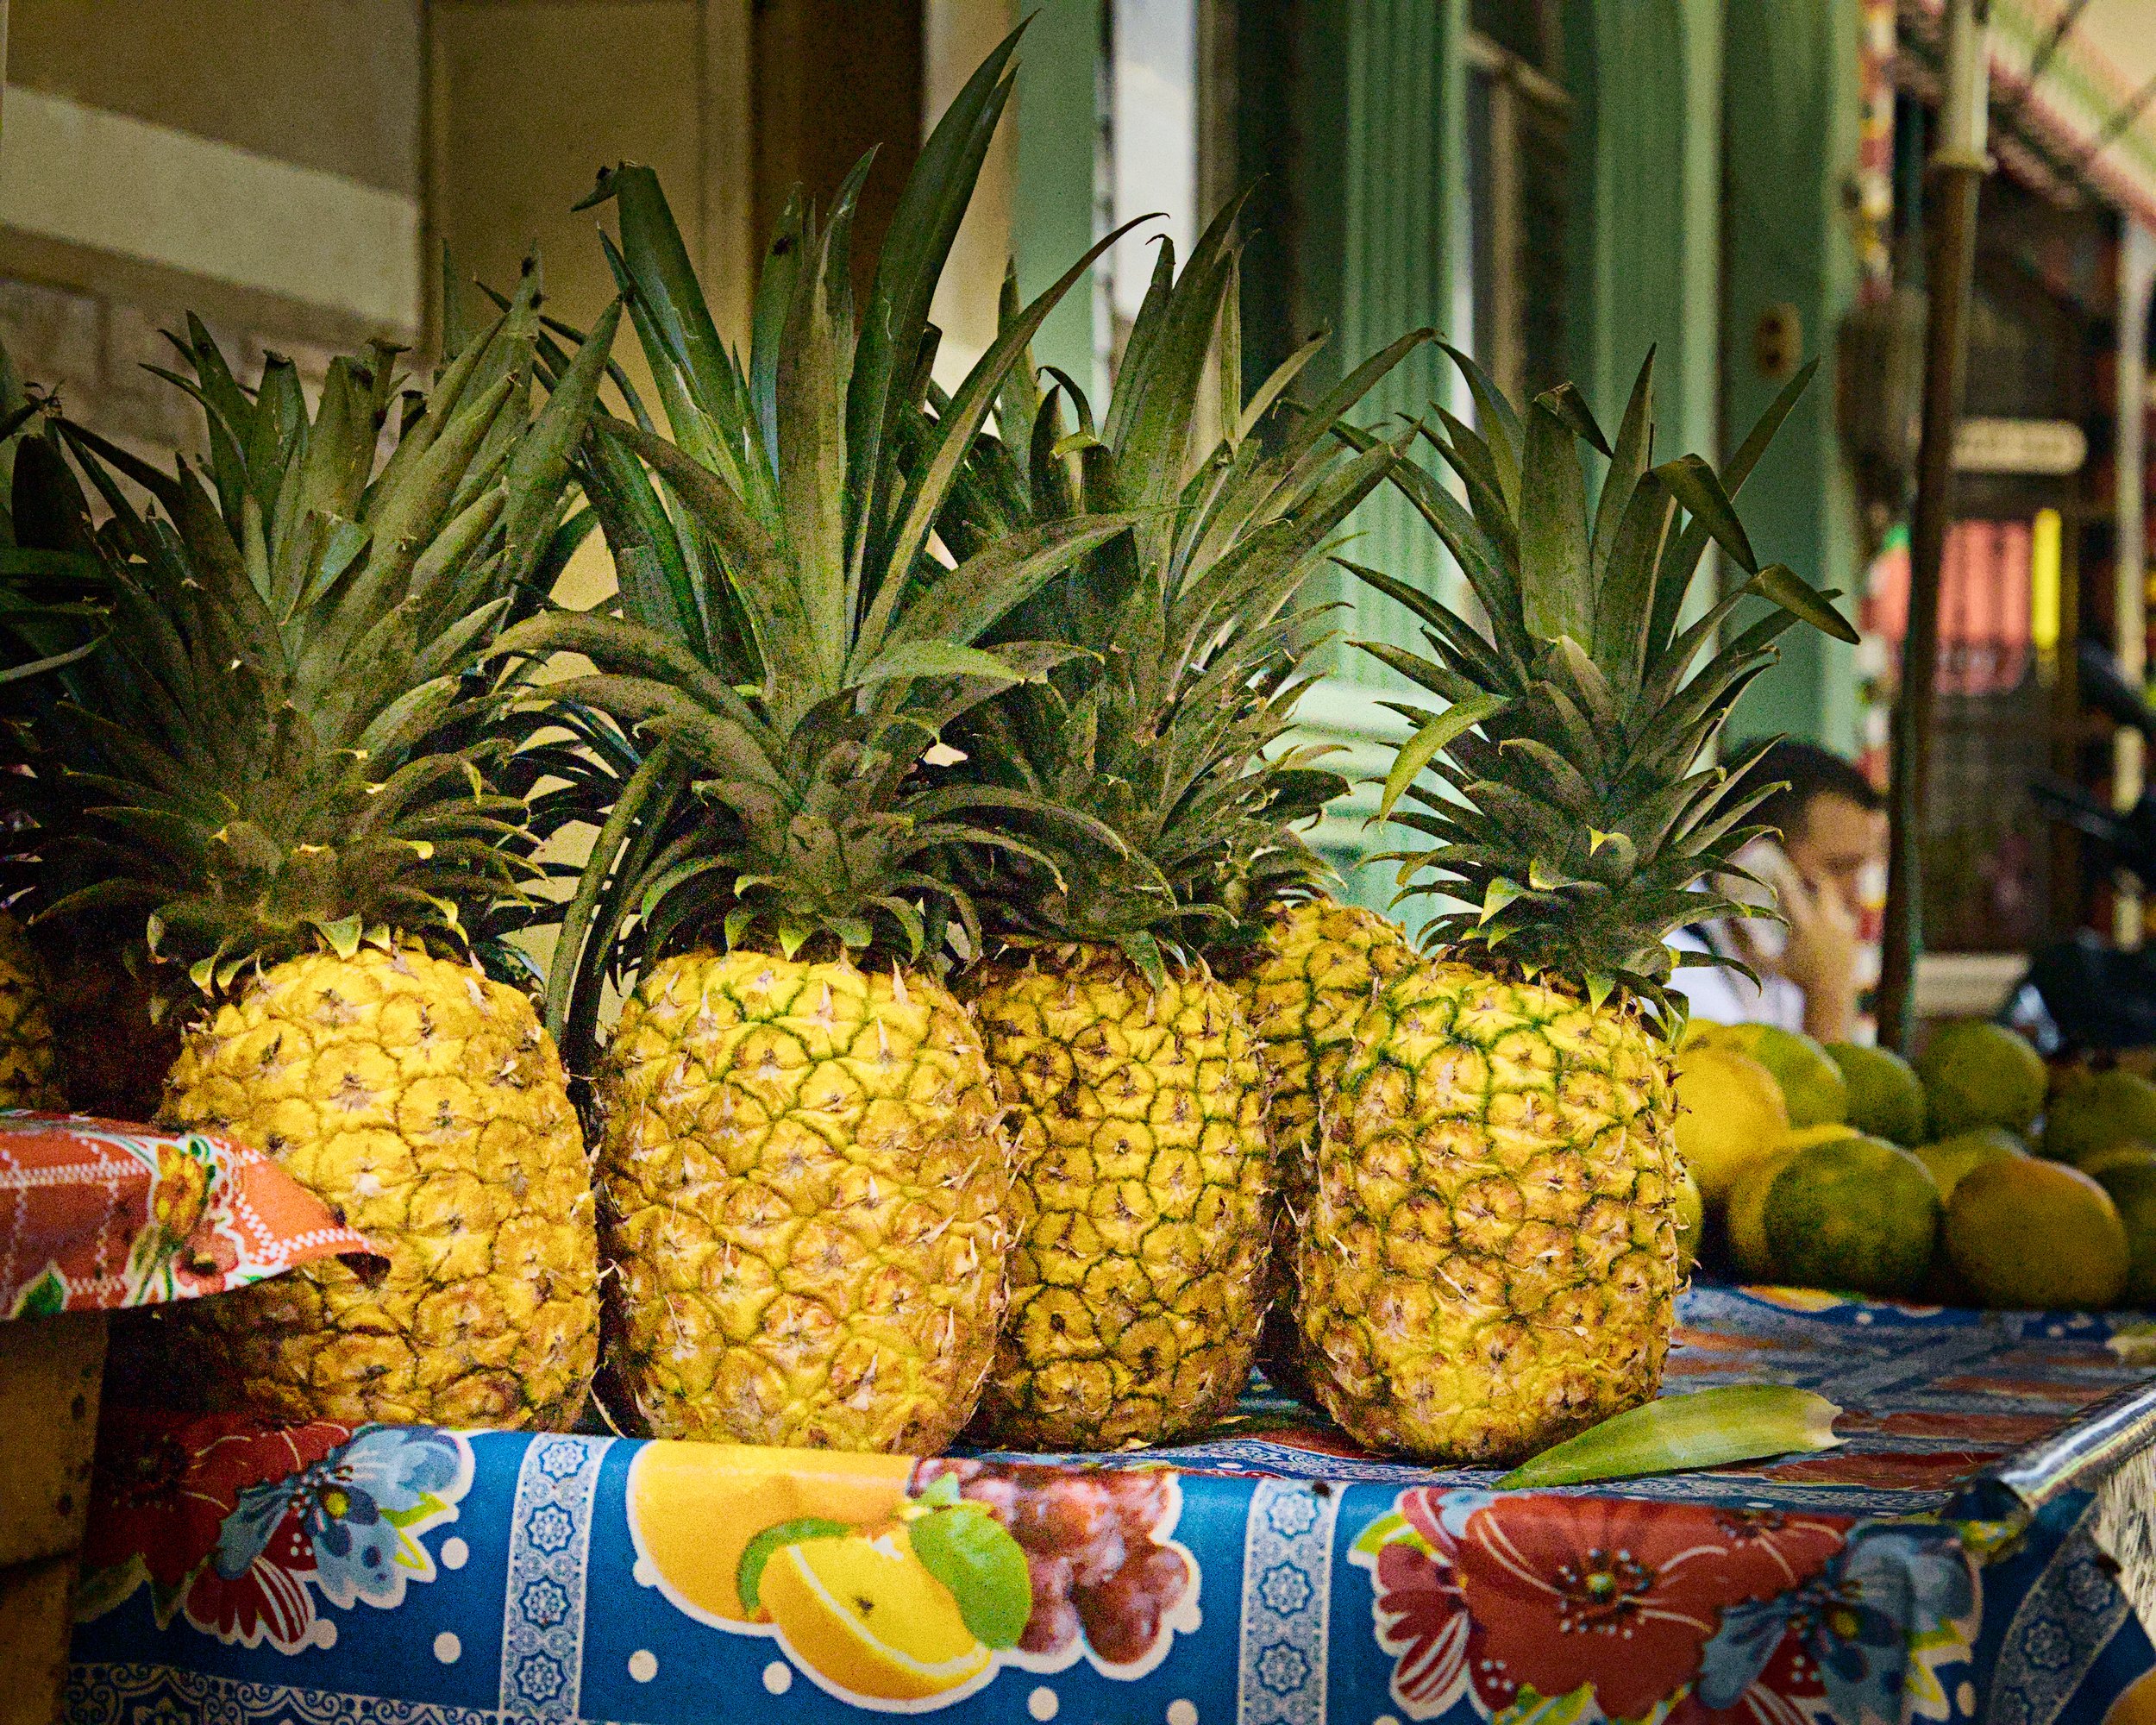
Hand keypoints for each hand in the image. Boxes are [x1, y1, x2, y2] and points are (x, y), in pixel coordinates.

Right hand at [1760, 850, 1859, 1040]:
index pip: (1791, 891)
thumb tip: (1731, 925)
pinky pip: (1843, 917)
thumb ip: (1747, 945)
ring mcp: (1844, 926)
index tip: (1775, 868)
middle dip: (1816, 875)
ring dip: (1823, 902)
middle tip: (1805, 873)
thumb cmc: (1794, 977)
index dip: (1781, 876)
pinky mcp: (1855, 933)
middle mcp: (1826, 921)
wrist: (1830, 992)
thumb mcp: (1766, 963)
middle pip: (1825, 885)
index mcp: (1803, 925)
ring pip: (1834, 902)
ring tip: (1813, 911)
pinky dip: (1833, 919)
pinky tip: (1825, 931)